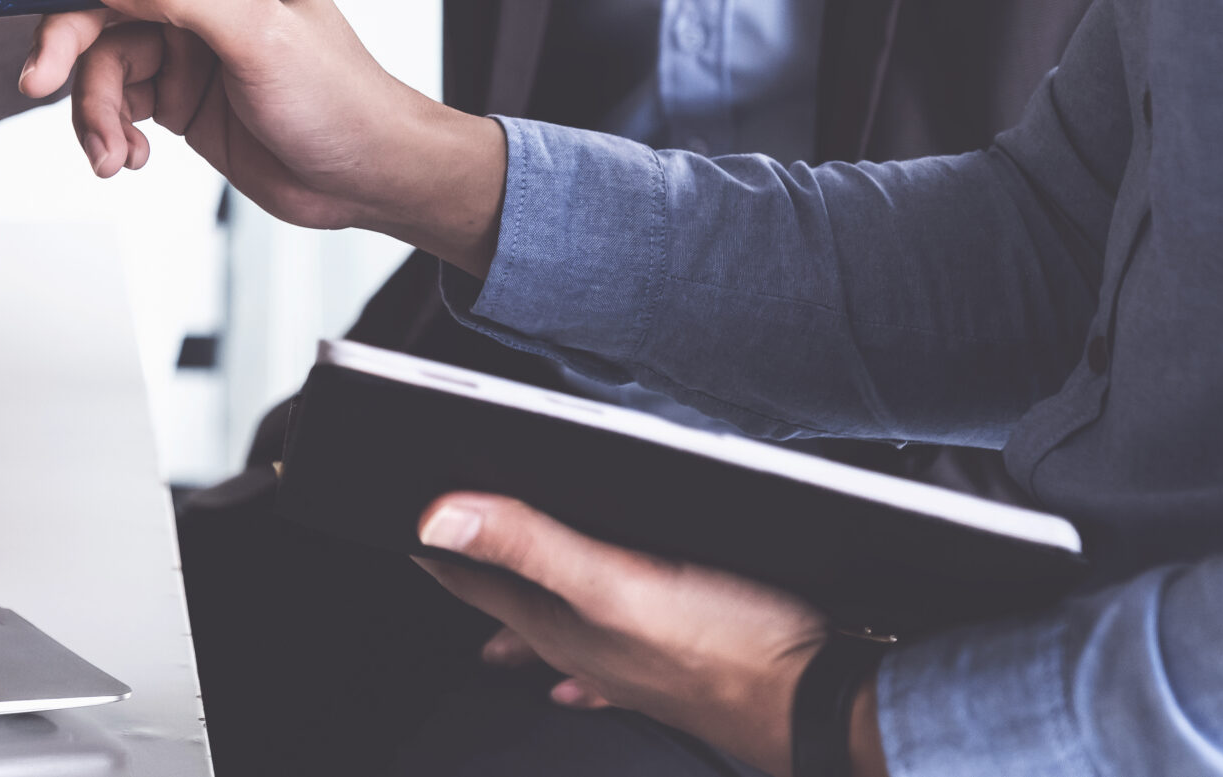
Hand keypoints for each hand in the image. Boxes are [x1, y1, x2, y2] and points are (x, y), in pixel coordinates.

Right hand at [24, 0, 506, 272]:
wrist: (361, 176)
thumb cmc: (333, 97)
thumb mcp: (257, 37)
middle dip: (65, 38)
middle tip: (39, 81)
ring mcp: (179, 38)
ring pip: (95, 54)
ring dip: (90, 106)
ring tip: (112, 155)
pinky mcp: (169, 90)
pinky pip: (109, 98)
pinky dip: (107, 130)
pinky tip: (129, 160)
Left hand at [413, 493, 886, 776]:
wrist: (818, 704)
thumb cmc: (729, 648)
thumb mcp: (617, 580)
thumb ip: (531, 544)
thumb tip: (441, 518)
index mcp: (560, 624)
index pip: (476, 580)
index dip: (438, 551)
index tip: (405, 527)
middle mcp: (583, 650)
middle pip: (510, 610)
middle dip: (474, 583)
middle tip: (440, 564)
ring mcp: (626, 668)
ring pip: (554, 643)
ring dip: (522, 625)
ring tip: (491, 633)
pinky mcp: (673, 676)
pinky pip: (606, 674)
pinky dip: (580, 672)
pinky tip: (576, 684)